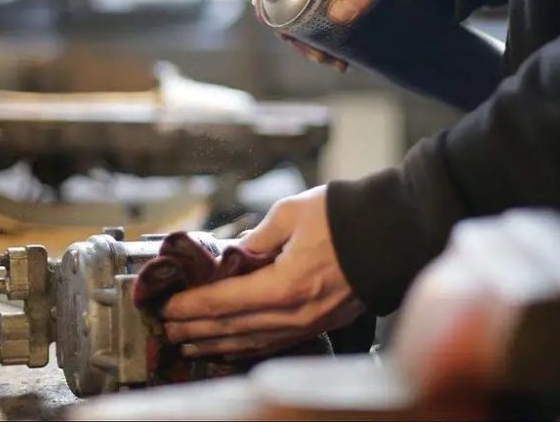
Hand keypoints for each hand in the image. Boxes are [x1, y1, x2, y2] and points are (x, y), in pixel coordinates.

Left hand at [162, 186, 364, 357]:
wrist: (391, 234)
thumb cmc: (344, 218)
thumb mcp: (290, 213)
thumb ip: (255, 237)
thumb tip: (232, 253)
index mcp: (284, 285)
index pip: (224, 301)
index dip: (191, 305)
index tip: (167, 307)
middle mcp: (295, 313)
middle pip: (233, 327)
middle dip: (196, 329)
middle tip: (168, 329)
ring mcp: (309, 323)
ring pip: (252, 341)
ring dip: (217, 343)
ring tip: (191, 344)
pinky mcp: (320, 323)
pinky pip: (274, 342)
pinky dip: (247, 346)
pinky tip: (232, 346)